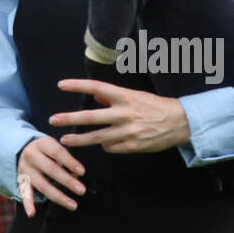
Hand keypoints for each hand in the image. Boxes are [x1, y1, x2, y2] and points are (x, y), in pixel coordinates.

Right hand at [17, 136, 84, 216]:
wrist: (23, 148)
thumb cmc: (46, 149)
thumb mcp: (54, 146)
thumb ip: (66, 159)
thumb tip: (76, 176)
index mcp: (41, 144)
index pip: (57, 152)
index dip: (70, 162)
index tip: (82, 172)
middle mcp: (31, 155)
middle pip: (50, 169)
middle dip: (67, 181)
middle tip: (82, 190)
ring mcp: (25, 169)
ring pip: (42, 185)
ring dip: (58, 197)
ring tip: (73, 205)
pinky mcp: (22, 180)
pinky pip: (24, 193)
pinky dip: (27, 204)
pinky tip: (31, 213)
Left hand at [49, 79, 190, 152]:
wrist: (180, 123)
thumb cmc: (155, 106)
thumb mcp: (134, 96)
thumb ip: (113, 97)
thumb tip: (95, 97)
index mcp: (125, 97)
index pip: (96, 88)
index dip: (78, 85)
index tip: (61, 85)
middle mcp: (125, 113)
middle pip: (92, 116)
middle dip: (70, 118)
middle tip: (53, 119)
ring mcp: (128, 132)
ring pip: (98, 137)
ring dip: (79, 139)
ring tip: (64, 140)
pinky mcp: (133, 146)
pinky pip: (111, 147)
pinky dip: (106, 145)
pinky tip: (104, 143)